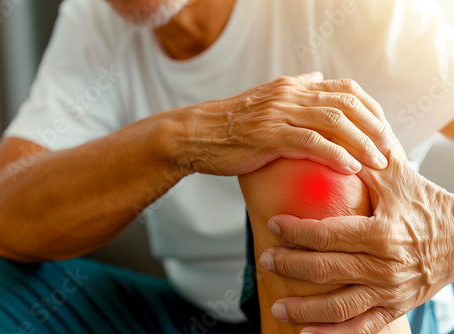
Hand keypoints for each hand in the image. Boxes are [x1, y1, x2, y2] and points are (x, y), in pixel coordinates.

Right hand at [173, 73, 390, 175]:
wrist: (197, 134)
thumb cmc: (230, 125)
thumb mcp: (265, 100)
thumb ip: (294, 89)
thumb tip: (319, 79)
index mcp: (292, 87)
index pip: (344, 88)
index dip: (370, 108)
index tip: (383, 129)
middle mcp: (289, 95)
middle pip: (346, 103)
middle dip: (374, 126)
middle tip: (390, 148)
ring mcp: (279, 113)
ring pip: (333, 121)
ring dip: (361, 142)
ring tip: (378, 162)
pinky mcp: (269, 135)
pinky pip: (310, 142)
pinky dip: (335, 154)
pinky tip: (349, 167)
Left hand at [261, 149, 453, 333]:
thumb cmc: (428, 207)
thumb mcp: (399, 178)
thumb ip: (366, 160)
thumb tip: (335, 135)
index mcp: (381, 233)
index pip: (327, 235)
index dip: (296, 232)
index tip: (274, 225)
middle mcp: (384, 266)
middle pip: (326, 269)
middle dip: (290, 265)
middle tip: (266, 259)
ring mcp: (389, 291)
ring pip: (340, 305)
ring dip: (306, 308)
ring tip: (279, 306)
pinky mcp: (395, 308)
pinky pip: (362, 327)